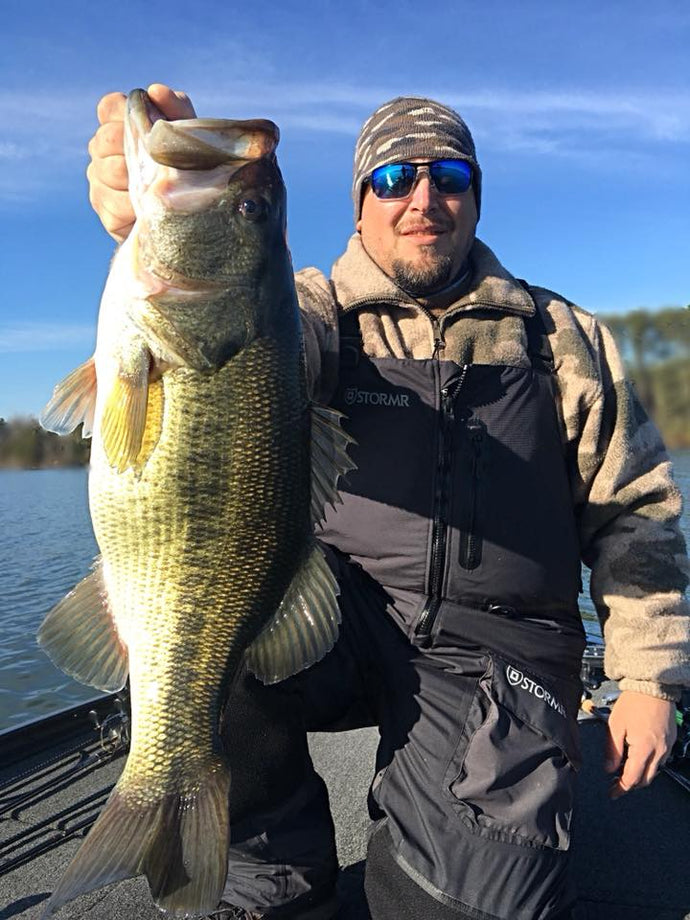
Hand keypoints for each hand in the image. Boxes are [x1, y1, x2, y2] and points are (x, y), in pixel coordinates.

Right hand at [86, 83, 195, 242]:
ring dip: (139, 182)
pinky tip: (152, 210)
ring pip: (108, 172)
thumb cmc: (190, 169)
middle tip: (164, 164)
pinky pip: (113, 205)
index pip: (109, 107)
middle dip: (138, 151)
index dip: (128, 115)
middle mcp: (102, 149)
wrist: (197, 219)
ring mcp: (99, 180)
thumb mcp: (189, 139)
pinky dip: (136, 209)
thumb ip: (177, 110)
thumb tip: (156, 91)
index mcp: (119, 125)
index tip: (152, 129)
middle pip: (107, 139)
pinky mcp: (105, 212)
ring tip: (162, 189)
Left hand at [604, 690, 676, 797]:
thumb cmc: (634, 702)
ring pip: (654, 770)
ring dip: (640, 773)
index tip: (613, 793)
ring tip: (625, 768)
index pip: (632, 778)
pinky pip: (661, 759)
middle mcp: (659, 751)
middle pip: (646, 779)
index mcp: (644, 748)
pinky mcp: (671, 740)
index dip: (621, 788)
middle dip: (631, 784)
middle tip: (616, 782)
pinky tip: (638, 756)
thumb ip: (612, 750)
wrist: (653, 686)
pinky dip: (649, 763)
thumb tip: (609, 768)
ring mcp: (667, 746)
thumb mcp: (615, 725)